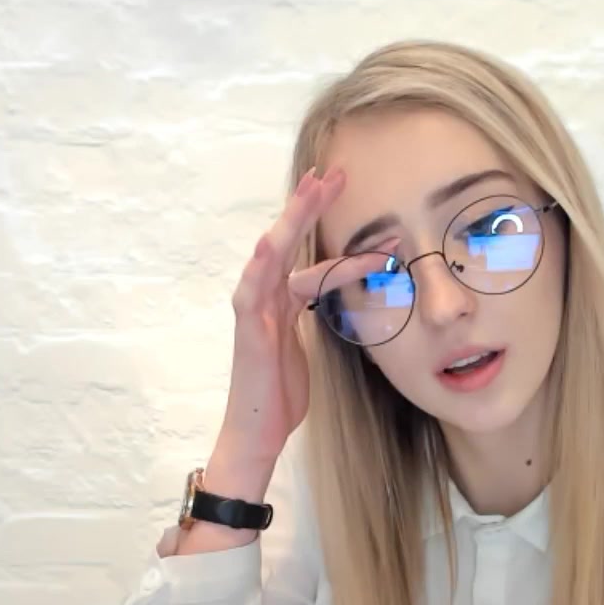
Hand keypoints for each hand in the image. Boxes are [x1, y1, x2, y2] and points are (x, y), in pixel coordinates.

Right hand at [222, 166, 346, 466]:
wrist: (258, 430)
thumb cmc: (281, 393)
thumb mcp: (308, 346)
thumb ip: (314, 317)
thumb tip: (343, 300)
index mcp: (283, 300)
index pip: (308, 254)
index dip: (330, 229)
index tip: (354, 202)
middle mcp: (266, 297)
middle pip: (289, 241)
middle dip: (310, 206)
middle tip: (335, 174)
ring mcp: (254, 311)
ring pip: (272, 255)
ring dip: (291, 222)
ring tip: (309, 191)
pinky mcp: (249, 331)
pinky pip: (251, 292)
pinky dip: (259, 266)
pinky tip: (268, 244)